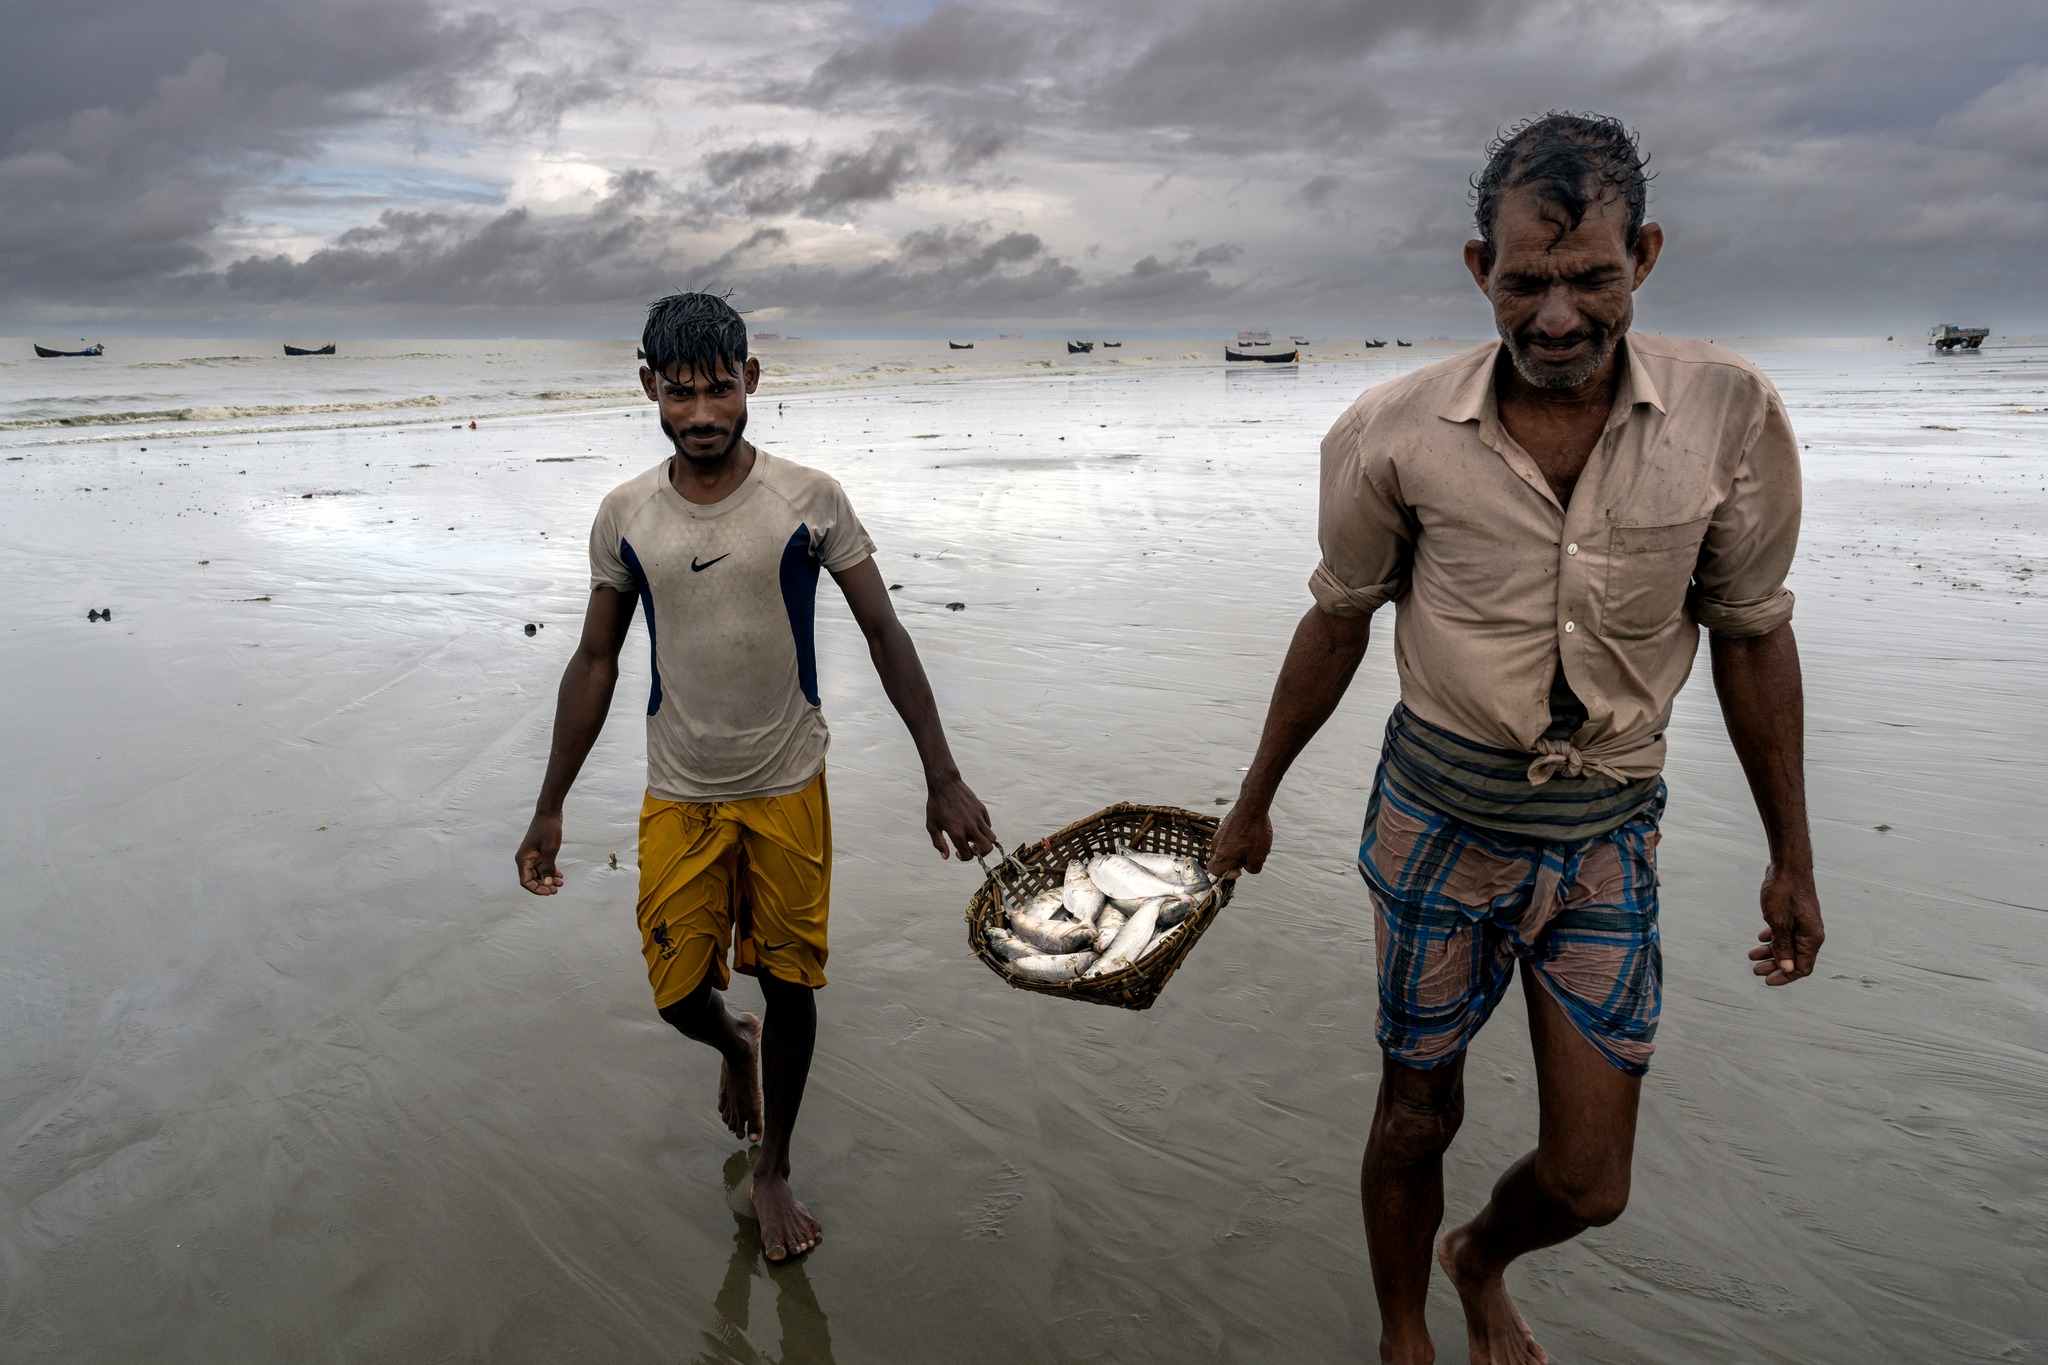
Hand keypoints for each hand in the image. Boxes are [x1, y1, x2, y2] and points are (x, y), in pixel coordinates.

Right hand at [517, 809, 564, 894]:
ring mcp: (533, 855)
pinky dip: (551, 871)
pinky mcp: (540, 852)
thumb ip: (548, 868)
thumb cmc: (548, 828)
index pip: (526, 881)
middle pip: (532, 879)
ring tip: (561, 883)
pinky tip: (560, 876)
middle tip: (557, 889)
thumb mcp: (550, 850)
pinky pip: (543, 866)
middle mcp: (525, 859)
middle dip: (544, 885)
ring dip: (549, 879)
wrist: (550, 812)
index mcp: (523, 859)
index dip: (536, 889)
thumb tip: (547, 883)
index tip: (549, 891)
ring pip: (539, 873)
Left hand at [927, 774, 995, 860]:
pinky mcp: (982, 809)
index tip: (958, 852)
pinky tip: (973, 825)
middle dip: (981, 853)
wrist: (945, 784)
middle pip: (987, 848)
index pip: (968, 855)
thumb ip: (939, 843)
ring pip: (992, 837)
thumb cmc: (936, 805)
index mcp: (957, 833)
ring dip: (985, 842)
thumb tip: (946, 856)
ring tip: (975, 838)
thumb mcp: (932, 825)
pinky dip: (984, 829)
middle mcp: (970, 826)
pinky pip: (988, 825)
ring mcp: (978, 817)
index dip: (964, 857)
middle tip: (972, 848)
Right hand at [1207, 799, 1271, 878]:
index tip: (1239, 870)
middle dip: (1235, 860)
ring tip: (1253, 842)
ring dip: (1238, 848)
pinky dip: (1239, 838)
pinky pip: (1230, 836)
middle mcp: (1217, 844)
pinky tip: (1252, 832)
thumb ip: (1252, 869)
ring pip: (1227, 847)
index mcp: (1223, 856)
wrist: (1252, 807)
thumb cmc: (1254, 833)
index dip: (1226, 874)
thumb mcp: (1259, 857)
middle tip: (1249, 855)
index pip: (1214, 871)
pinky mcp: (1226, 823)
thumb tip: (1248, 868)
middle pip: (1222, 859)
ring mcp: (1220, 832)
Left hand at [1747, 860, 1822, 985]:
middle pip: (1794, 959)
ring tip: (1752, 956)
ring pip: (1788, 945)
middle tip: (1755, 970)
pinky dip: (1774, 937)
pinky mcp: (1795, 914)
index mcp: (1812, 938)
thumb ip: (1783, 947)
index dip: (1785, 976)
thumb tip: (1787, 969)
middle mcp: (1811, 933)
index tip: (1767, 981)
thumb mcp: (1779, 923)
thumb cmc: (1784, 892)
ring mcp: (1804, 923)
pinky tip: (1761, 938)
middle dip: (1774, 966)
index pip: (1802, 967)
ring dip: (1770, 952)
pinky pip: (1786, 932)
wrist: (1788, 866)